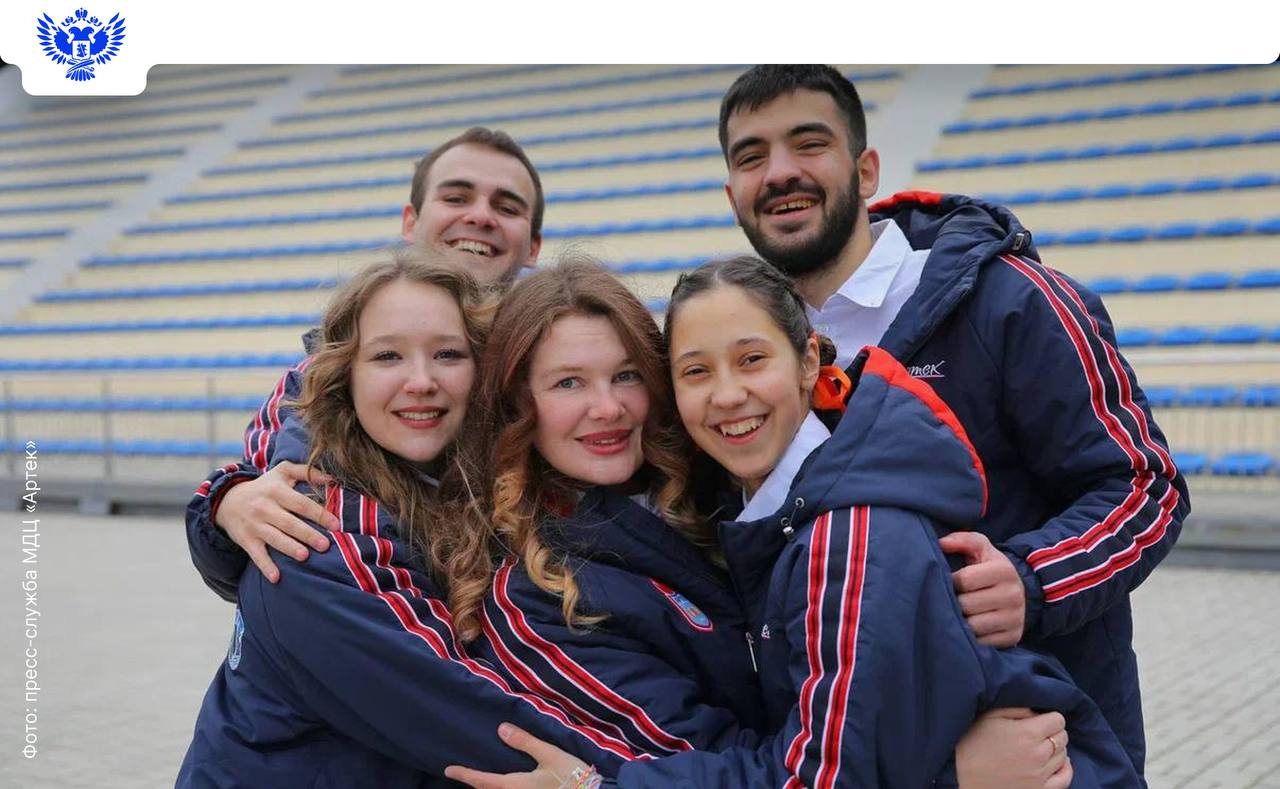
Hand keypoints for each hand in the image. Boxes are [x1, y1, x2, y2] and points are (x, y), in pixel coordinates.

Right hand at [215, 461, 338, 582]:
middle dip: (307, 534)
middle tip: (325, 545)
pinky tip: (276, 577)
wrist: (228, 499)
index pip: (301, 503)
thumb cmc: (265, 486)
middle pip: (289, 523)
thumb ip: (306, 472)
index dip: (319, 514)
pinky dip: (265, 566)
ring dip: (289, 548)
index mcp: (277, 491)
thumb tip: (332, 478)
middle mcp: (265, 508)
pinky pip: (256, 555)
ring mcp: (254, 525)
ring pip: (274, 538)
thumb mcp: (282, 472)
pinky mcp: (246, 540)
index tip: (336, 525)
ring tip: (304, 556)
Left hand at [445, 723, 591, 787]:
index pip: (483, 781)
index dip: (465, 775)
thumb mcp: (549, 754)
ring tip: (480, 778)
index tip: (449, 769)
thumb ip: (525, 742)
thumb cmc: (571, 776)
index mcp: (516, 786)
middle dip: (474, 783)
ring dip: (487, 787)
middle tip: (460, 773)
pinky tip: (506, 783)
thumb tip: (500, 728)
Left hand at [939, 531, 1025, 646]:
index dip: (951, 581)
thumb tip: (941, 543)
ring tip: (957, 613)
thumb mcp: (981, 548)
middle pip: (967, 605)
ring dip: (960, 621)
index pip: (965, 580)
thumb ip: (962, 540)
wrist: (1021, 592)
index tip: (950, 581)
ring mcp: (1014, 618)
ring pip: (974, 626)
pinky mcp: (1013, 637)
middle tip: (951, 599)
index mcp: (1004, 571)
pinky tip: (967, 628)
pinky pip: (983, 643)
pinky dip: (971, 637)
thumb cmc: (991, 568)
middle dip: (954, 602)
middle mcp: (1013, 595)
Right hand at [956, 707, 1071, 788]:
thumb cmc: (973, 744)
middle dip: (1052, 731)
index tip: (1038, 719)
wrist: (963, 777)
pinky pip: (1065, 778)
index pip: (1058, 720)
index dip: (1049, 717)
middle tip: (1036, 732)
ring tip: (1039, 746)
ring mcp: (1041, 775)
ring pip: (1063, 754)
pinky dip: (1065, 768)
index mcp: (1027, 733)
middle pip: (1062, 736)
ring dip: (1055, 748)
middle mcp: (1039, 754)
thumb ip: (1017, 708)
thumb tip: (1036, 712)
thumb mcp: (990, 716)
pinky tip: (1058, 762)